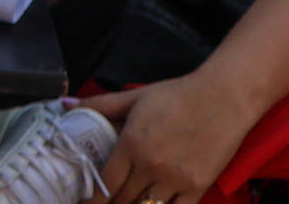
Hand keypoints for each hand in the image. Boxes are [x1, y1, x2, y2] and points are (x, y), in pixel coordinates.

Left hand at [84, 75, 260, 203]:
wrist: (222, 98)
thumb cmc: (176, 95)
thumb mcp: (135, 97)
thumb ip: (100, 105)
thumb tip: (66, 105)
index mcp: (131, 144)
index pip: (106, 182)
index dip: (94, 197)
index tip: (85, 201)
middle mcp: (151, 165)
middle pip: (124, 199)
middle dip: (113, 203)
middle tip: (106, 201)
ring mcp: (175, 179)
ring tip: (129, 201)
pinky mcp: (198, 186)